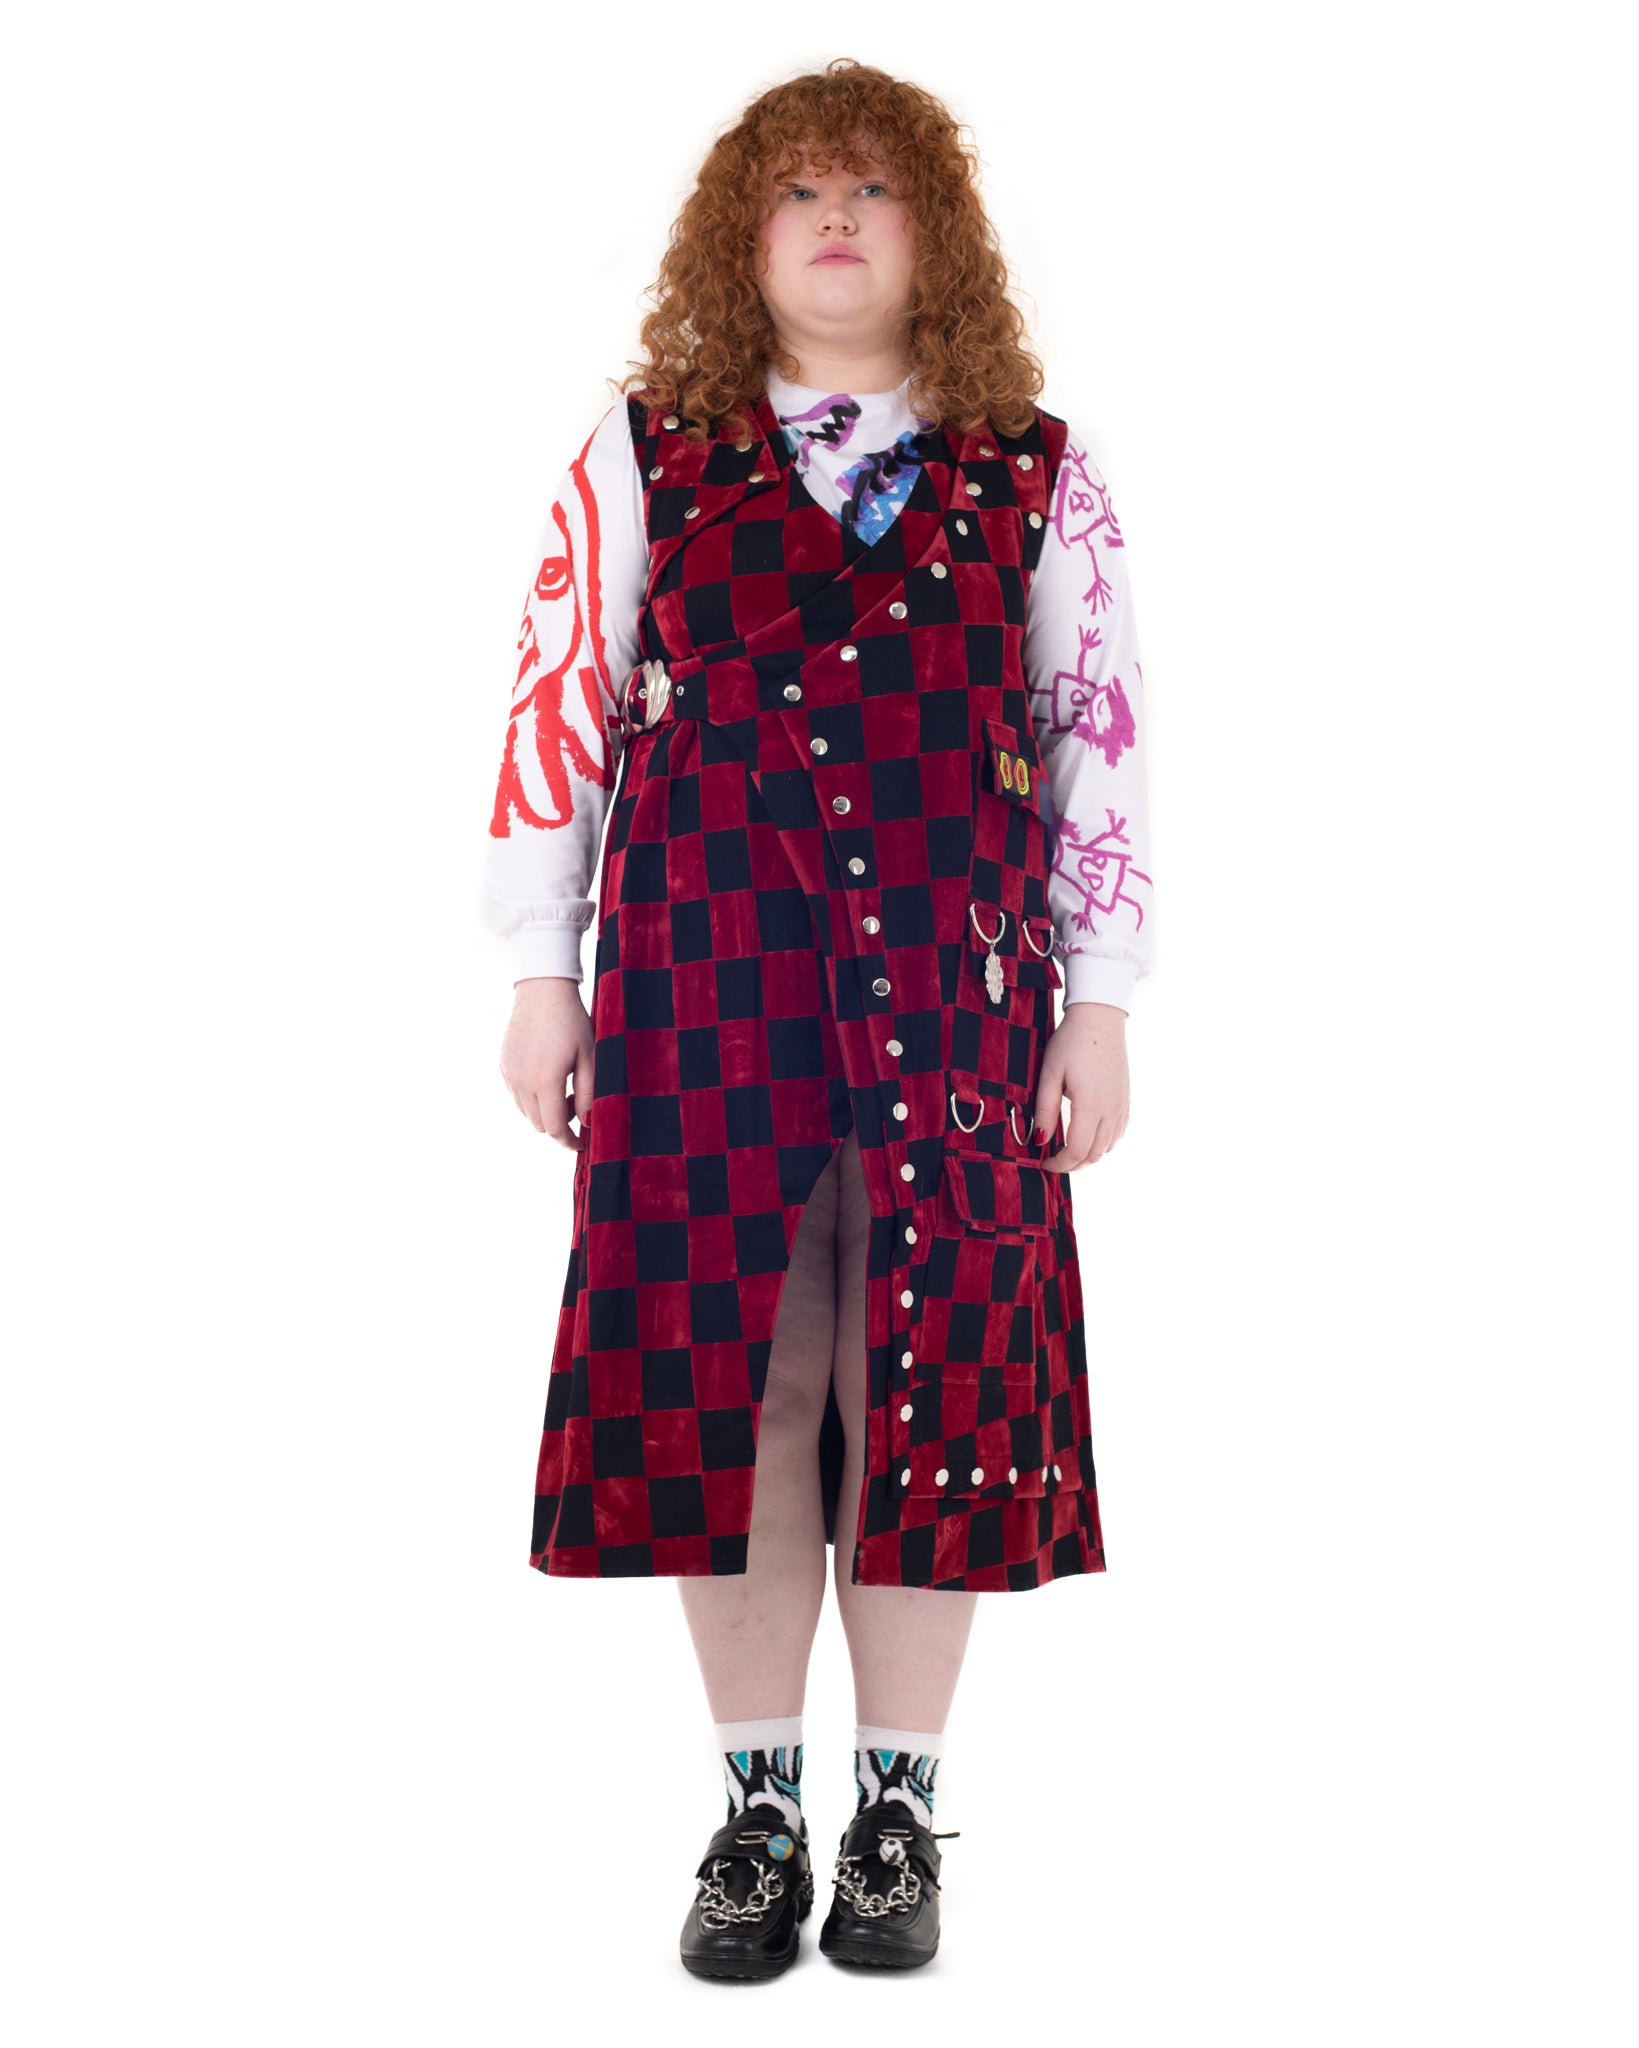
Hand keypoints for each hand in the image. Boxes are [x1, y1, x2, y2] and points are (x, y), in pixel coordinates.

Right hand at [499, 978, 593, 1148]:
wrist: (542, 990)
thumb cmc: (572, 1022)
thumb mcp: (589, 1058)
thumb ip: (588, 1094)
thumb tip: (587, 1122)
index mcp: (545, 1082)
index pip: (555, 1128)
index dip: (570, 1141)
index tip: (583, 1144)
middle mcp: (521, 1082)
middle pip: (539, 1125)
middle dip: (560, 1126)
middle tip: (578, 1107)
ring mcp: (509, 1074)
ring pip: (526, 1112)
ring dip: (545, 1112)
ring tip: (564, 1090)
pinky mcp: (503, 1065)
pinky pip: (517, 1095)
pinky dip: (531, 1098)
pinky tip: (546, 1078)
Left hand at [1032, 1003, 1129, 1171]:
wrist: (1099, 1019)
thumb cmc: (1071, 1043)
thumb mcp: (1050, 1074)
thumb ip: (1045, 1109)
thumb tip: (1040, 1140)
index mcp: (1090, 1105)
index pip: (1077, 1151)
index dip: (1059, 1164)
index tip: (1044, 1163)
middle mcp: (1111, 1110)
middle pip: (1094, 1155)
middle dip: (1072, 1165)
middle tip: (1053, 1161)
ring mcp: (1122, 1105)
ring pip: (1108, 1147)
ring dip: (1088, 1155)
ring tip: (1067, 1150)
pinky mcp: (1126, 1099)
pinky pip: (1118, 1133)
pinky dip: (1103, 1143)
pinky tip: (1088, 1136)